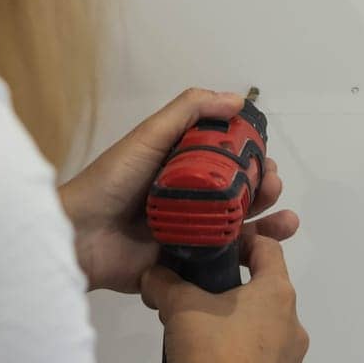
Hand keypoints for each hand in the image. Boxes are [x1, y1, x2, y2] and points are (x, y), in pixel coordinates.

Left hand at [58, 88, 299, 293]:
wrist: (80, 236)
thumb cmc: (112, 181)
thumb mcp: (149, 136)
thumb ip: (188, 110)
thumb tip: (237, 98)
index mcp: (179, 167)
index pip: (226, 158)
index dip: (250, 156)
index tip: (265, 155)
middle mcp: (188, 198)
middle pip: (238, 191)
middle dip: (263, 186)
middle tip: (272, 184)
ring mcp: (190, 233)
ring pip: (239, 225)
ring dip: (268, 219)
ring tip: (283, 217)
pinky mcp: (187, 264)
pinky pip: (225, 259)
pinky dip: (252, 252)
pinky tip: (271, 245)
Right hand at [142, 234, 309, 362]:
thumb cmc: (213, 355)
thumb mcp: (180, 309)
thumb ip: (165, 283)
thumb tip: (152, 274)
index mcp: (277, 294)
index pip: (268, 247)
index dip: (242, 241)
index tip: (214, 250)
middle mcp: (293, 324)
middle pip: (264, 292)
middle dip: (230, 291)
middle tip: (196, 298)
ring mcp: (293, 361)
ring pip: (264, 331)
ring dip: (236, 328)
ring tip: (201, 339)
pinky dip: (242, 360)